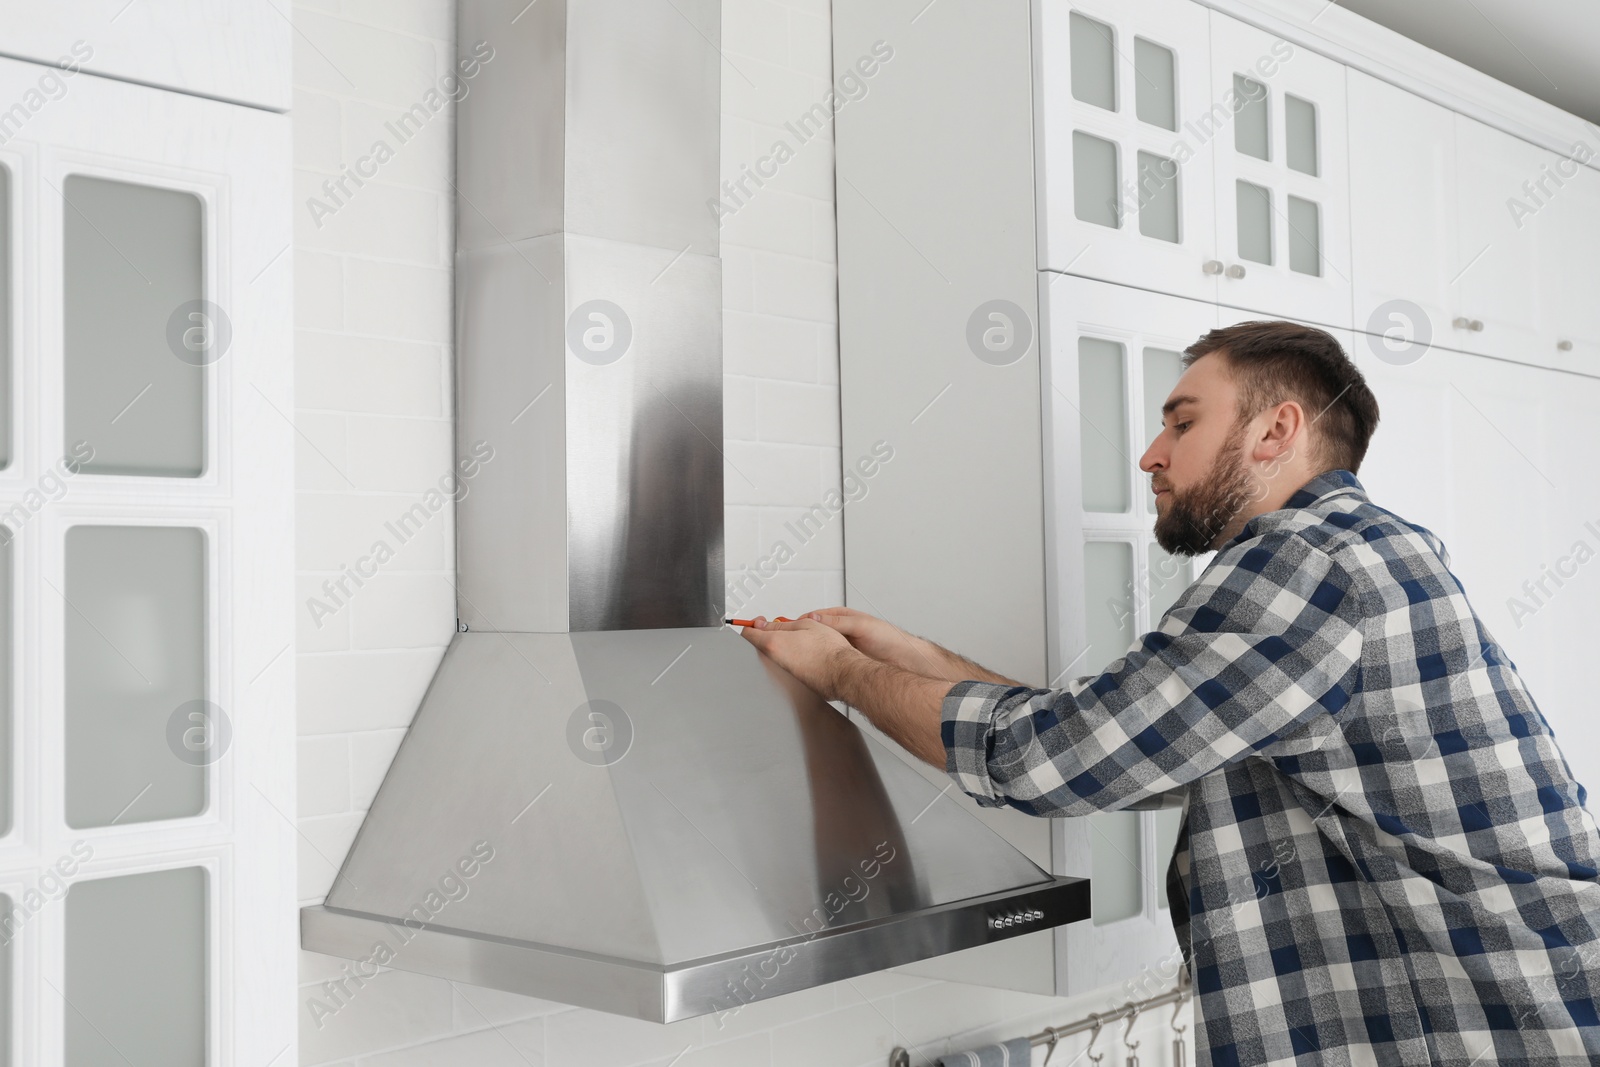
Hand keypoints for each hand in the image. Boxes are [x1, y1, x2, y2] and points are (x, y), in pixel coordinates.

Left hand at [737, 616, 862, 700]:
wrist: (842, 673)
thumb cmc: (829, 650)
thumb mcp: (807, 624)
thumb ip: (782, 624)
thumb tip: (768, 624)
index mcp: (773, 643)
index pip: (748, 633)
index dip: (753, 624)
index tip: (759, 621)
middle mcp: (773, 661)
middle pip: (760, 645)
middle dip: (767, 634)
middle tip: (782, 627)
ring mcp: (782, 673)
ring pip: (773, 656)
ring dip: (780, 646)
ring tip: (798, 640)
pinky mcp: (791, 680)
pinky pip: (784, 665)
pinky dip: (790, 657)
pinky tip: (805, 653)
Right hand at [798, 606, 940, 676]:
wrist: (904, 660)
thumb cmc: (888, 638)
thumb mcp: (860, 625)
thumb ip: (837, 622)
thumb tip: (814, 618)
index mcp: (843, 618)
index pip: (815, 617)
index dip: (800, 621)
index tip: (787, 627)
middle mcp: (841, 631)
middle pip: (814, 633)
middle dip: (802, 636)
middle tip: (787, 641)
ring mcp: (842, 647)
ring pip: (820, 647)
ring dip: (810, 650)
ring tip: (796, 655)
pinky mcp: (846, 661)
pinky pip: (827, 660)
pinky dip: (819, 663)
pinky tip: (812, 667)